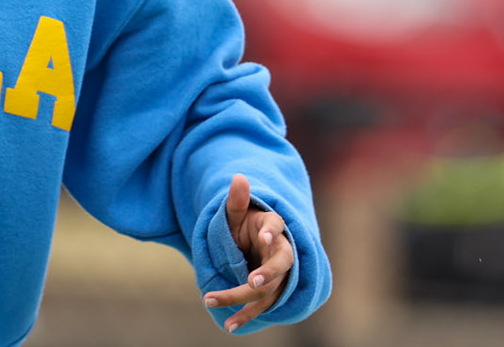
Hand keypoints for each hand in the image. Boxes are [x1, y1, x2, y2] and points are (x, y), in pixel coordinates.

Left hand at [202, 173, 294, 332]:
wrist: (251, 245)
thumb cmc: (244, 226)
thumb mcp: (235, 215)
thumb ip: (236, 201)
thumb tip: (238, 177)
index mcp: (272, 227)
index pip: (277, 226)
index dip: (271, 232)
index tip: (263, 237)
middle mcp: (280, 251)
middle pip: (280, 264)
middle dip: (268, 273)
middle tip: (252, 282)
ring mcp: (278, 274)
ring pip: (269, 290)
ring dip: (246, 302)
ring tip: (222, 312)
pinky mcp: (272, 292)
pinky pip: (262, 306)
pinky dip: (246, 316)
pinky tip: (228, 326)